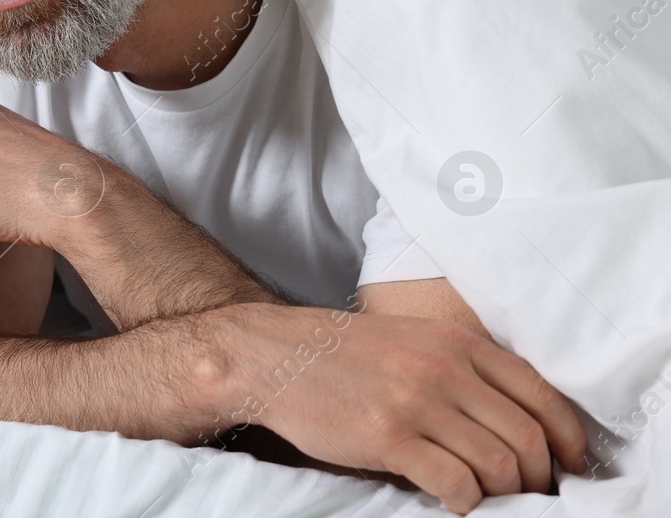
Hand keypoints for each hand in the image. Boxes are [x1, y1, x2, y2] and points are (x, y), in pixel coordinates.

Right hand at [216, 303, 587, 514]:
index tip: (569, 464)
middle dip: (539, 476)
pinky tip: (453, 502)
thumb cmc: (339, 354)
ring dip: (504, 493)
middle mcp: (443, 368)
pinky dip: (466, 503)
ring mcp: (416, 401)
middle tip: (530, 493)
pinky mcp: (388, 436)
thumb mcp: (410, 339)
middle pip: (527, 435)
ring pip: (498, 464)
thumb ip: (460, 366)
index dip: (568, 438)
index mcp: (455, 341)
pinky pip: (455, 482)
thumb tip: (512, 420)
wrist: (271, 355)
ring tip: (488, 498)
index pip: (541, 393)